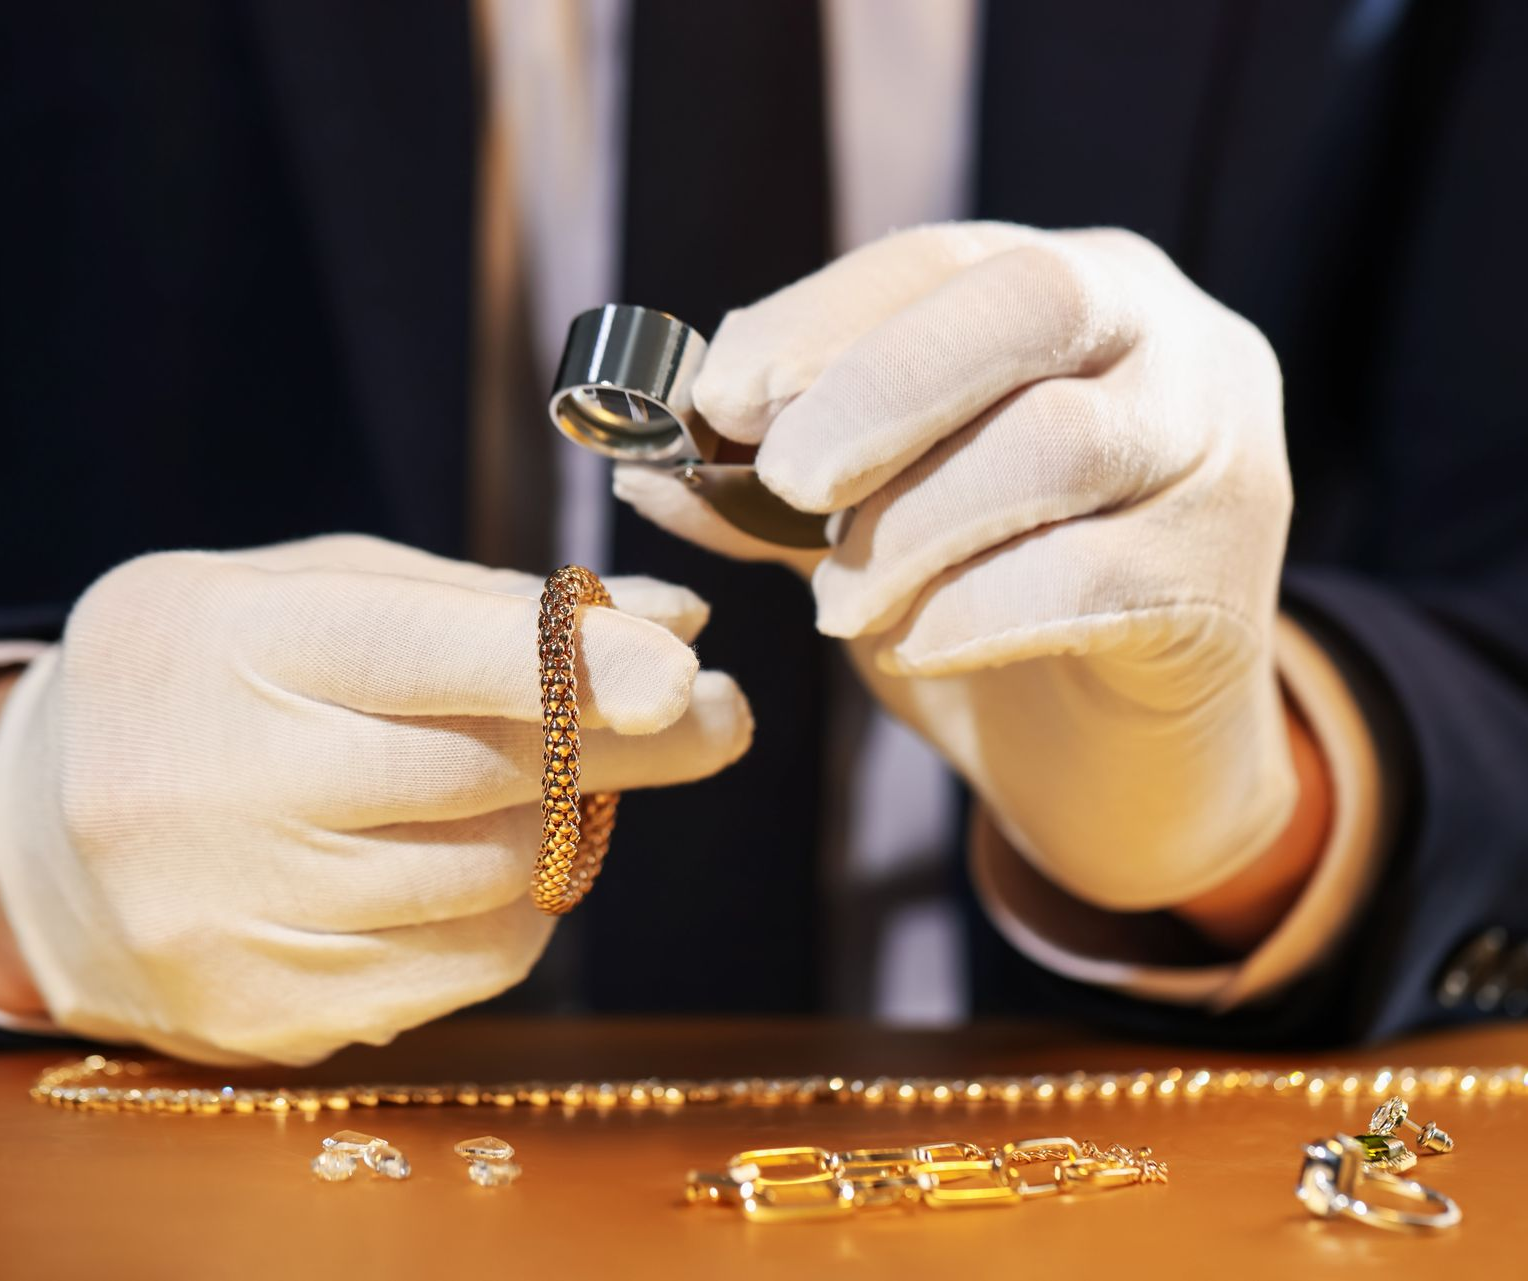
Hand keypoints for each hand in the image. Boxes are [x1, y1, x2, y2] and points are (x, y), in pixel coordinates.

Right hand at [0, 536, 750, 1063]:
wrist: (45, 831)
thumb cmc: (217, 677)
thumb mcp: (323, 595)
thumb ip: (493, 606)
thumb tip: (678, 623)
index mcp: (227, 643)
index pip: (415, 653)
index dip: (562, 661)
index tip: (681, 665)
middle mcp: (217, 786)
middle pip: (480, 775)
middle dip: (624, 744)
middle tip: (715, 714)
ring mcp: (233, 915)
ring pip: (489, 876)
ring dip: (564, 822)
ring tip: (567, 777)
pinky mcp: (266, 1010)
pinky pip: (463, 964)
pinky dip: (513, 904)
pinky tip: (488, 855)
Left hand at [615, 223, 1298, 913]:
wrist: (1124, 757)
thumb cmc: (990, 607)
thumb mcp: (871, 528)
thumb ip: (773, 494)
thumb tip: (638, 471)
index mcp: (1079, 294)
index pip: (942, 261)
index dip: (820, 318)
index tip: (720, 395)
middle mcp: (1174, 345)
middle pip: (1028, 305)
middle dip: (880, 385)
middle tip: (783, 478)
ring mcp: (1220, 456)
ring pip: (1059, 444)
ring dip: (913, 525)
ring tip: (839, 605)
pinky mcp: (1224, 586)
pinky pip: (1091, 579)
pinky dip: (973, 613)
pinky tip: (913, 646)